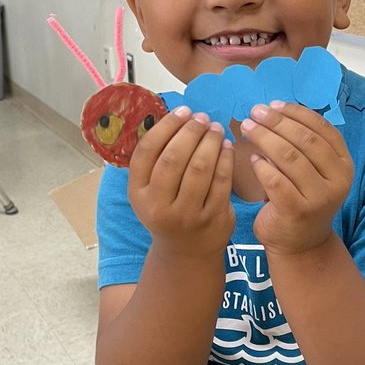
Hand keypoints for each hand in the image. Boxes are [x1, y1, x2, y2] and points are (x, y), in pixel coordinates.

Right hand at [128, 106, 234, 258]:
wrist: (186, 252)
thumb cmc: (168, 209)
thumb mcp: (150, 190)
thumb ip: (157, 159)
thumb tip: (177, 116)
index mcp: (138, 193)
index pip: (147, 151)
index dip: (166, 127)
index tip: (182, 112)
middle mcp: (158, 206)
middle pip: (174, 157)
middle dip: (191, 131)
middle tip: (202, 118)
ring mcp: (187, 215)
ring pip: (200, 168)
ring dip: (210, 142)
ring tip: (215, 128)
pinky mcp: (212, 218)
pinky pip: (221, 181)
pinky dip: (225, 159)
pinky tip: (226, 146)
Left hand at [240, 102, 352, 255]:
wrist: (300, 244)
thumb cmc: (301, 198)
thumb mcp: (312, 170)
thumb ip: (302, 144)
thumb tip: (274, 109)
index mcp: (344, 164)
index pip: (322, 128)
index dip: (296, 113)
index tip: (274, 104)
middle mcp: (338, 180)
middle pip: (304, 140)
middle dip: (276, 122)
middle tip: (255, 113)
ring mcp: (319, 197)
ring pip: (289, 157)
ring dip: (264, 138)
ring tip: (248, 129)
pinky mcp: (297, 211)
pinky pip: (275, 180)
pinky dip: (261, 166)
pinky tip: (252, 159)